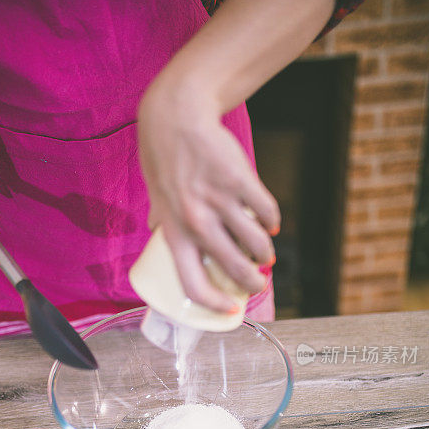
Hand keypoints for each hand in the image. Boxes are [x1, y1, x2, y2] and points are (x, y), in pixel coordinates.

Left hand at [137, 81, 278, 311]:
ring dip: (265, 252)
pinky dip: (271, 220)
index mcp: (174, 233)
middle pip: (233, 268)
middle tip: (258, 282)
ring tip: (265, 253)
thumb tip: (160, 238)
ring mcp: (219, 200)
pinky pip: (266, 211)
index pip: (193, 283)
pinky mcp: (239, 179)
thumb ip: (162, 220)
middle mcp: (196, 221)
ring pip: (256, 242)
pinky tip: (268, 221)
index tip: (230, 309)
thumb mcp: (157, 198)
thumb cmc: (166, 161)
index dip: (214, 304)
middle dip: (252, 281)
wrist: (177, 119)